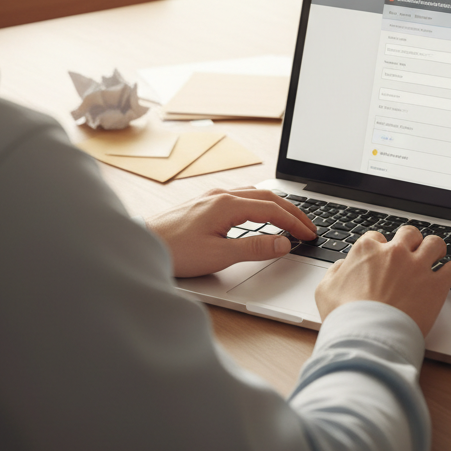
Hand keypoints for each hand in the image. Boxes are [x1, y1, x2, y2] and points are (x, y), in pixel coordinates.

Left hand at [147, 188, 316, 277]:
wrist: (141, 244)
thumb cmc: (175, 251)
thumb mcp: (219, 255)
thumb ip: (254, 248)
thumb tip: (283, 243)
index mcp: (228, 204)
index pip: (273, 210)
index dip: (294, 223)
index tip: (309, 234)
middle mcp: (222, 195)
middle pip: (268, 197)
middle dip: (292, 211)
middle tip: (308, 227)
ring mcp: (212, 197)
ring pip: (255, 195)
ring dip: (277, 206)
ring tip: (291, 219)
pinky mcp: (205, 204)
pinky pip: (242, 197)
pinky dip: (260, 205)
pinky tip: (260, 214)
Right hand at [315, 224, 450, 336]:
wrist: (368, 336)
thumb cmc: (345, 316)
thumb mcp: (325, 290)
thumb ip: (335, 272)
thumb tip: (343, 266)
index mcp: (367, 250)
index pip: (376, 238)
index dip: (379, 247)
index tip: (382, 257)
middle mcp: (394, 253)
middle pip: (409, 233)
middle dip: (411, 240)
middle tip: (412, 251)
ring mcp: (417, 267)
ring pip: (435, 244)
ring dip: (436, 249)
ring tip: (437, 255)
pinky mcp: (435, 285)